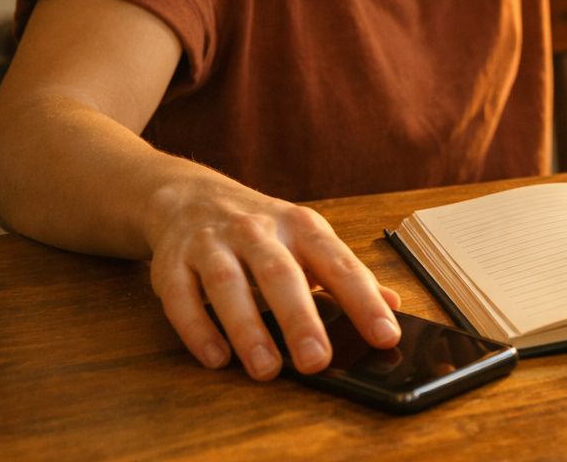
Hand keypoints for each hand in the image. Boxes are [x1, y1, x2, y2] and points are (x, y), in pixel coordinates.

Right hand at [144, 176, 402, 380]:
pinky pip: (181, 295)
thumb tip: (393, 305)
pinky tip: (216, 358)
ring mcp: (212, 244)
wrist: (190, 197)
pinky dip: (197, 327)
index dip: (364, 300)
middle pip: (281, 273)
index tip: (385, 336)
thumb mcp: (308, 241)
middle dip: (300, 318)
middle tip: (317, 362)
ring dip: (247, 328)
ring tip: (267, 369)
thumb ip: (345, 276)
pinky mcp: (172, 262)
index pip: (339, 264)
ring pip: (228, 283)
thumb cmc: (262, 230)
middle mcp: (258, 231)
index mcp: (302, 227)